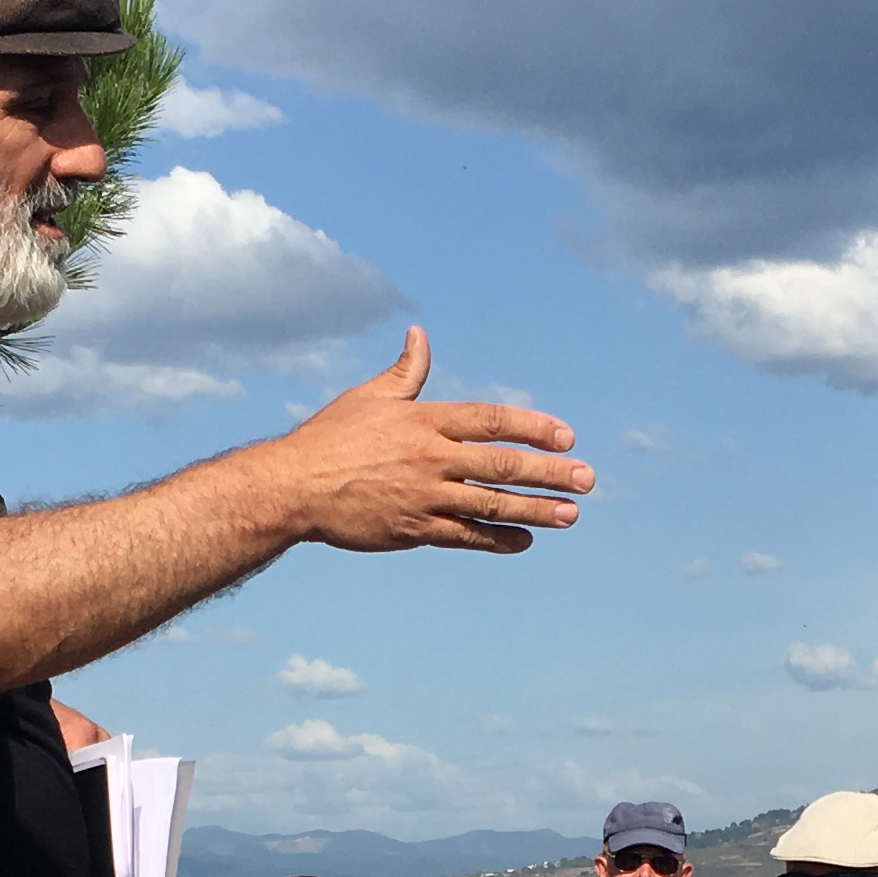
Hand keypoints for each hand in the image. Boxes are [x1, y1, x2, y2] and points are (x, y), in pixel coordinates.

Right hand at [267, 330, 592, 556]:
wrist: (291, 488)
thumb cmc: (328, 439)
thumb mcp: (368, 398)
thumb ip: (405, 372)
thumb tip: (419, 336)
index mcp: (423, 421)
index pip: (490, 420)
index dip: (531, 426)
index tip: (566, 436)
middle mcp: (430, 458)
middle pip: (500, 463)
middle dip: (548, 471)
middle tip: (586, 479)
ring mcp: (423, 497)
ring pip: (490, 503)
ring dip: (534, 509)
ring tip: (571, 514)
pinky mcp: (412, 530)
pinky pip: (464, 536)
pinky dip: (497, 539)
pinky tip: (526, 540)